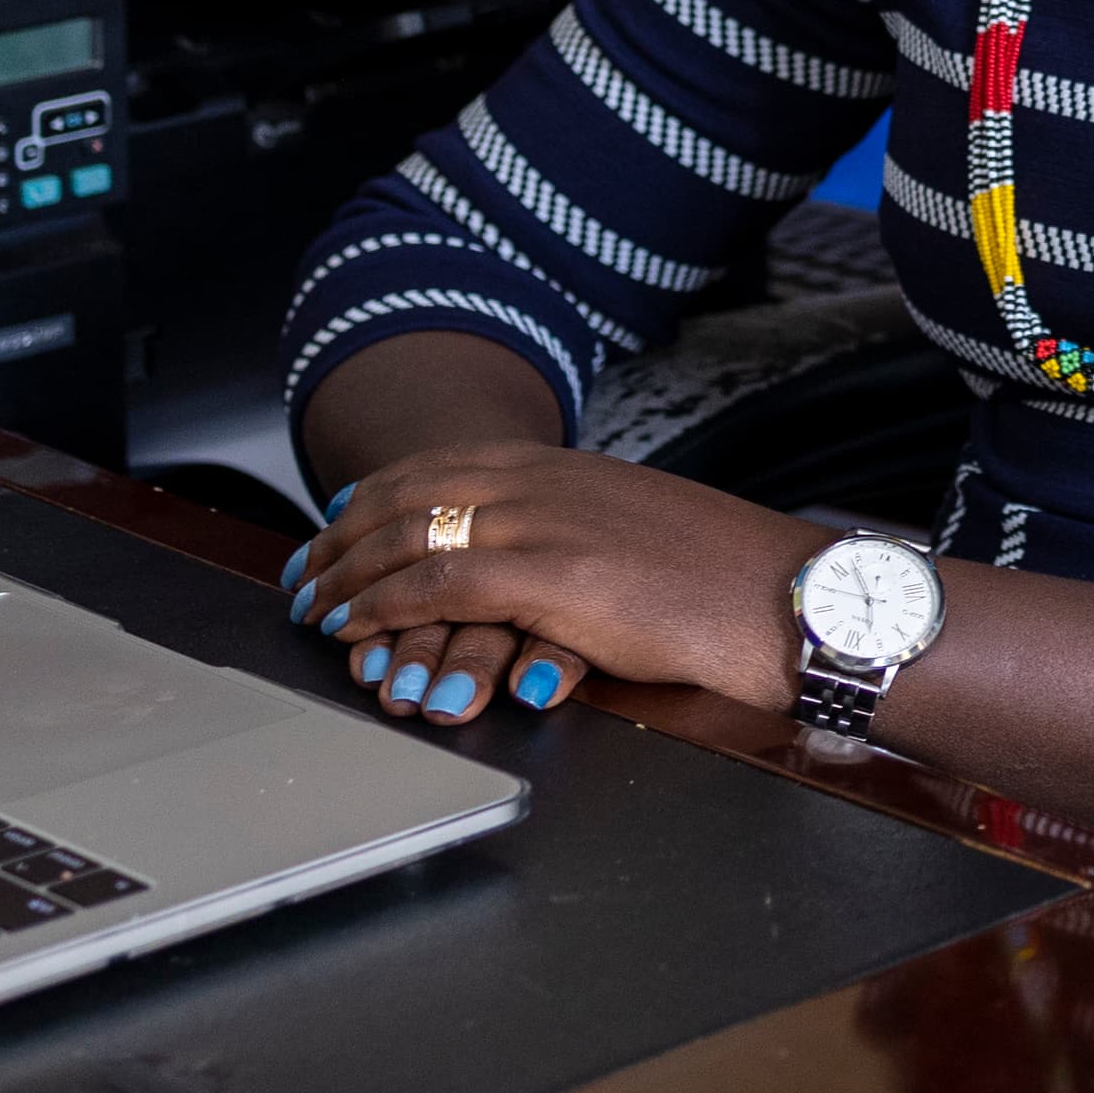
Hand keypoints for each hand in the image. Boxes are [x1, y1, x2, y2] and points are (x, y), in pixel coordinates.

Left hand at [283, 444, 822, 727]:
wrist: (788, 597)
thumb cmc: (729, 584)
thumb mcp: (644, 538)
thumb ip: (588, 536)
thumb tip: (557, 564)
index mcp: (569, 471)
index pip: (446, 464)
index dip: (379, 494)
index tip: (339, 524)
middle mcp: (547, 482)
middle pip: (412, 491)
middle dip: (345, 533)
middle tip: (306, 571)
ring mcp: (546, 523)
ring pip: (411, 532)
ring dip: (349, 572)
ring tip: (315, 606)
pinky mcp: (550, 574)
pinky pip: (437, 581)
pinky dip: (381, 604)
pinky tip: (355, 628)